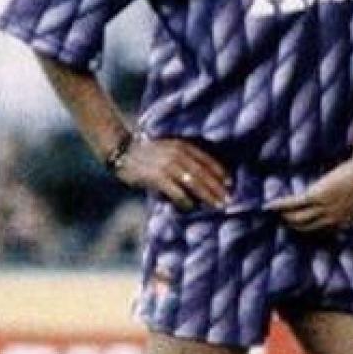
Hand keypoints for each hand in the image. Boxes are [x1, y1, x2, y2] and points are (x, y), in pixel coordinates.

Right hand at [116, 137, 230, 210]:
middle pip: (204, 174)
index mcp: (184, 146)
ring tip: (217, 205)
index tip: (230, 183)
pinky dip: (185, 201)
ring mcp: (168, 166)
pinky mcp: (157, 177)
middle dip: (218, 188)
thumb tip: (200, 177)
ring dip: (208, 196)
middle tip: (229, 199)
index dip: (221, 173)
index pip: (208, 161)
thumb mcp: (169, 148)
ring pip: (195, 183)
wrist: (122, 150)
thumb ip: (184, 158)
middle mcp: (179, 154)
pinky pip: (177, 192)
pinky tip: (191, 207)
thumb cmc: (147, 153)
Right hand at [266, 156, 352, 230]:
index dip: (311, 229)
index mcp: (345, 220)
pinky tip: (270, 206)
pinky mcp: (316, 195)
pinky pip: (293, 203)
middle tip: (282, 222)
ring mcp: (323, 207)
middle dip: (294, 226)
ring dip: (285, 217)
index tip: (301, 227)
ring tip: (275, 215)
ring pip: (297, 218)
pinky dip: (280, 205)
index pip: (323, 230)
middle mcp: (332, 218)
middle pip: (307, 227)